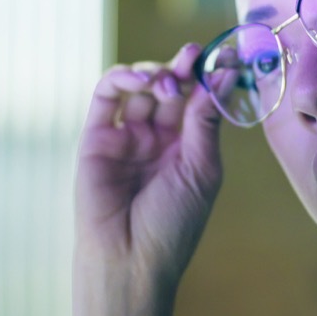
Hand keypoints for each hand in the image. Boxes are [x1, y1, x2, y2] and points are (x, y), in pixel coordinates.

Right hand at [75, 43, 222, 284]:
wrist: (131, 259)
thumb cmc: (172, 224)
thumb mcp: (200, 169)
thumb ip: (205, 121)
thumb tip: (220, 74)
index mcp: (185, 147)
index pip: (196, 100)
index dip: (205, 77)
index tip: (219, 56)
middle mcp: (156, 138)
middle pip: (169, 88)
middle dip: (181, 69)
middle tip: (190, 57)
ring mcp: (125, 135)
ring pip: (140, 86)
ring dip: (156, 73)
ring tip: (167, 82)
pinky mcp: (96, 136)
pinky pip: (107, 96)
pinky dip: (123, 78)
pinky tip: (142, 79)